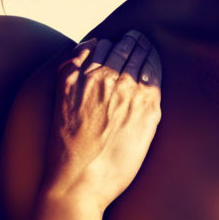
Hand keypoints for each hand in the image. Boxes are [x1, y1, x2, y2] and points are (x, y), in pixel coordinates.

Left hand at [41, 30, 161, 212]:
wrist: (79, 182)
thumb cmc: (115, 167)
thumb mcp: (147, 134)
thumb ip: (151, 103)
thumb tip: (150, 80)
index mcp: (143, 96)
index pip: (149, 60)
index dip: (149, 51)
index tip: (148, 46)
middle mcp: (119, 83)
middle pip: (130, 49)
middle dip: (134, 42)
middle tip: (134, 37)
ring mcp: (91, 81)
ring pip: (107, 47)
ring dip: (114, 43)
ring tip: (115, 43)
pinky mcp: (67, 84)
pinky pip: (79, 53)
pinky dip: (88, 46)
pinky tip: (92, 45)